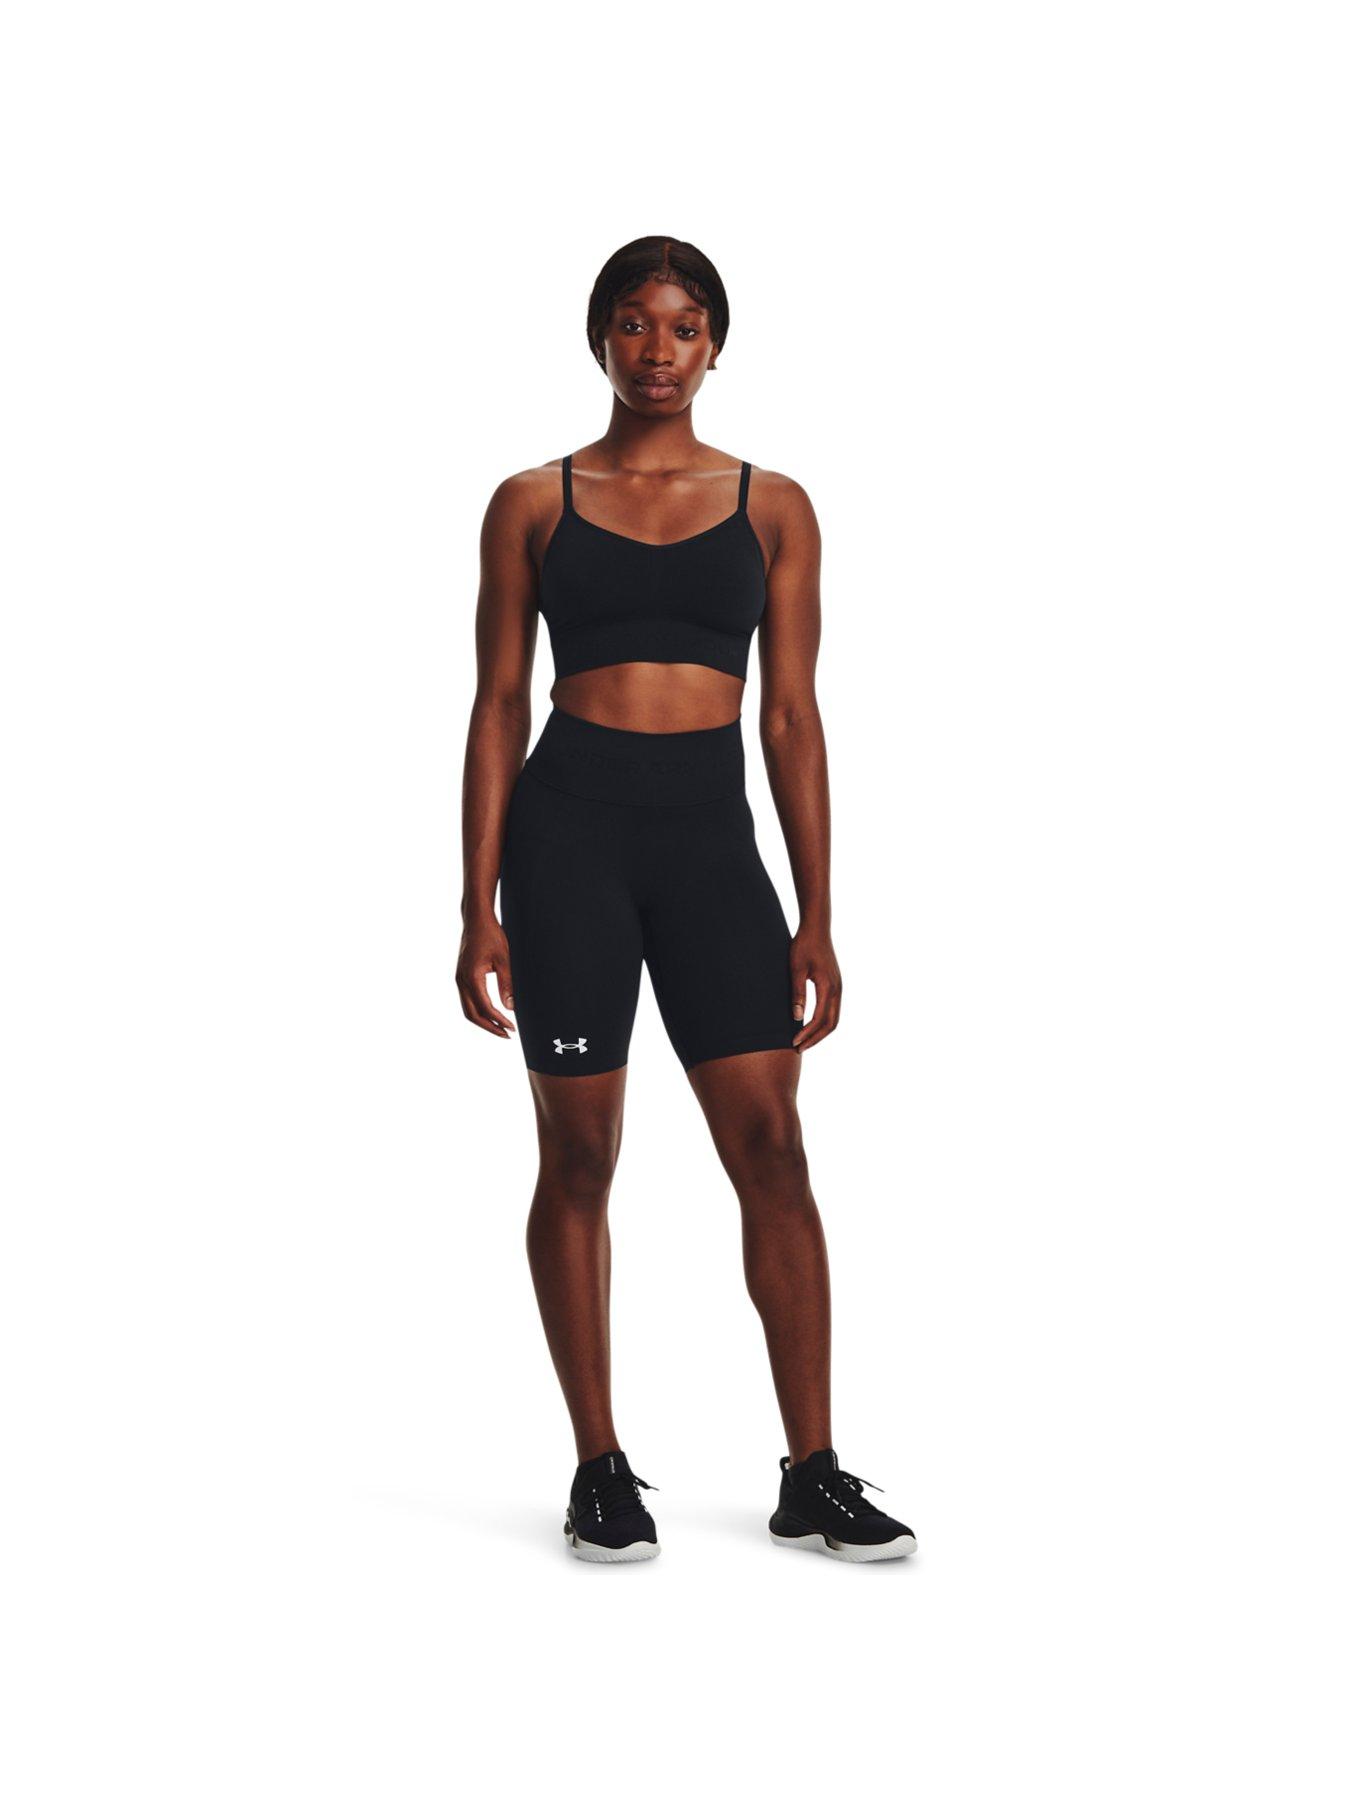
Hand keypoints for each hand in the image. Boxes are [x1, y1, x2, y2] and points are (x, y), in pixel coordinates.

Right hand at [456, 912, 515, 1037]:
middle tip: (507, 1035)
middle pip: (472, 1014)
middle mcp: (461, 980)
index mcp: (472, 977)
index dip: (498, 1020)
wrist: (476, 920)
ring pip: (467, 1009)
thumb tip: (511, 1007)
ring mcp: (459, 979)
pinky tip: (492, 1013)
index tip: (512, 1028)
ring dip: (483, 1021)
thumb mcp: (504, 959)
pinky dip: (478, 1011)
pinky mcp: (461, 977)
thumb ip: (507, 983)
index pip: (485, 1007)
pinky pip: (467, 1000)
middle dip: (489, 1027)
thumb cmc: (491, 936)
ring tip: (500, 1027)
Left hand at [790, 927, 840, 1050]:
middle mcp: (837, 990)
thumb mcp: (796, 969)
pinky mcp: (835, 984)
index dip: (807, 1034)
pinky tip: (810, 1024)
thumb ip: (797, 993)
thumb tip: (797, 1018)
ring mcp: (838, 987)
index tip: (794, 1042)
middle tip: (799, 1048)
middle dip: (815, 1038)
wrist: (817, 928)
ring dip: (820, 1032)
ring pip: (834, 1018)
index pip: (819, 1019)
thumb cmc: (803, 946)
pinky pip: (833, 1010)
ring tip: (804, 1041)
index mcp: (828, 988)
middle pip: (831, 1024)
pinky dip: (823, 1022)